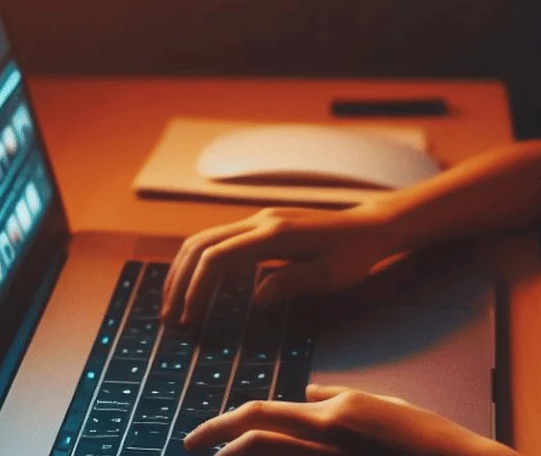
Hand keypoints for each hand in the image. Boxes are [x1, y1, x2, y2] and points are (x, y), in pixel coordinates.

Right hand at [162, 203, 404, 327]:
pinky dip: (199, 262)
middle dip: (179, 281)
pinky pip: (219, 240)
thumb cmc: (355, 255)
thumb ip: (292, 283)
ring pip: (205, 238)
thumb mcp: (331, 277)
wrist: (370, 227)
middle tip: (170, 320)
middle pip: (201, 244)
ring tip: (174, 307)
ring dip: (183, 271)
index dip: (196, 289)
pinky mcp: (261, 225)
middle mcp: (261, 221)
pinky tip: (195, 286)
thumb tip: (256, 299)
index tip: (189, 321)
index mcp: (275, 235)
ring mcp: (259, 219)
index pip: (218, 258)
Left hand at [181, 383, 516, 455]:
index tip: (197, 437)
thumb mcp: (376, 404)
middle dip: (218, 446)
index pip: (257, 414)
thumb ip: (336, 397)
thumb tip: (308, 391)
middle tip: (197, 449)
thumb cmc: (418, 435)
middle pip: (252, 443)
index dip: (219, 424)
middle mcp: (323, 439)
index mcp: (329, 415)